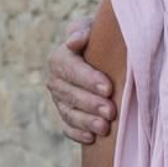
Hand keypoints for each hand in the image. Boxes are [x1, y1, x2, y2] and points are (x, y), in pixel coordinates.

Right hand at [46, 16, 115, 143]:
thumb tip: (74, 41)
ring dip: (85, 121)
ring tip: (105, 128)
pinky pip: (67, 127)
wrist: (108, 53)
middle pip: (68, 94)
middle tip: (111, 111)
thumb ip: (82, 30)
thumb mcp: (94, 27)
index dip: (87, 79)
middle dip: (90, 104)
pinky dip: (78, 133)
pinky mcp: (67, 115)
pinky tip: (92, 139)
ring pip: (68, 113)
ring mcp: (60, 100)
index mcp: (60, 58)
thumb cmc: (103, 38)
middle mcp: (56, 80)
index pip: (68, 68)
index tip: (108, 88)